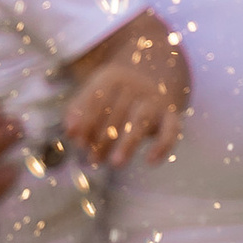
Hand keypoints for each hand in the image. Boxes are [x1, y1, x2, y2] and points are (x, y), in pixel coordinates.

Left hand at [64, 62, 182, 167]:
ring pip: (141, 119)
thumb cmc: (110, 96)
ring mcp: (155, 101)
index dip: (86, 117)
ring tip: (116, 163)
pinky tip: (151, 161)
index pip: (98, 96)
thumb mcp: (92, 96)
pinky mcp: (170, 116)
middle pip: (118, 112)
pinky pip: (171, 129)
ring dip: (128, 142)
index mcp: (113, 78)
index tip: (74, 136)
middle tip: (92, 159)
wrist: (151, 78)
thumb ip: (78, 112)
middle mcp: (136, 87)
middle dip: (103, 138)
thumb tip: (70, 132)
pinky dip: (163, 145)